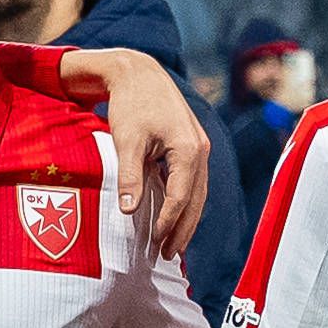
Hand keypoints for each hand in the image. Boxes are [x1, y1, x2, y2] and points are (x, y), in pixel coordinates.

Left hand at [53, 46, 211, 256]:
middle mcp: (201, 151)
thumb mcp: (127, 140)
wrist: (139, 72)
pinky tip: (174, 216)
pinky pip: (192, 182)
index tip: (156, 241)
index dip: (169, 221)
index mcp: (189, 149)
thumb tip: (130, 211)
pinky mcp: (192, 146)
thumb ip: (130, 176)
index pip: (181, 196)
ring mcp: (199, 148)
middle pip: (196, 200)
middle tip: (169, 255)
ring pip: (197, 193)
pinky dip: (185, 203)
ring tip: (173, 243)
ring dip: (186, 219)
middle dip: (183, 229)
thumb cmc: (131, 103)